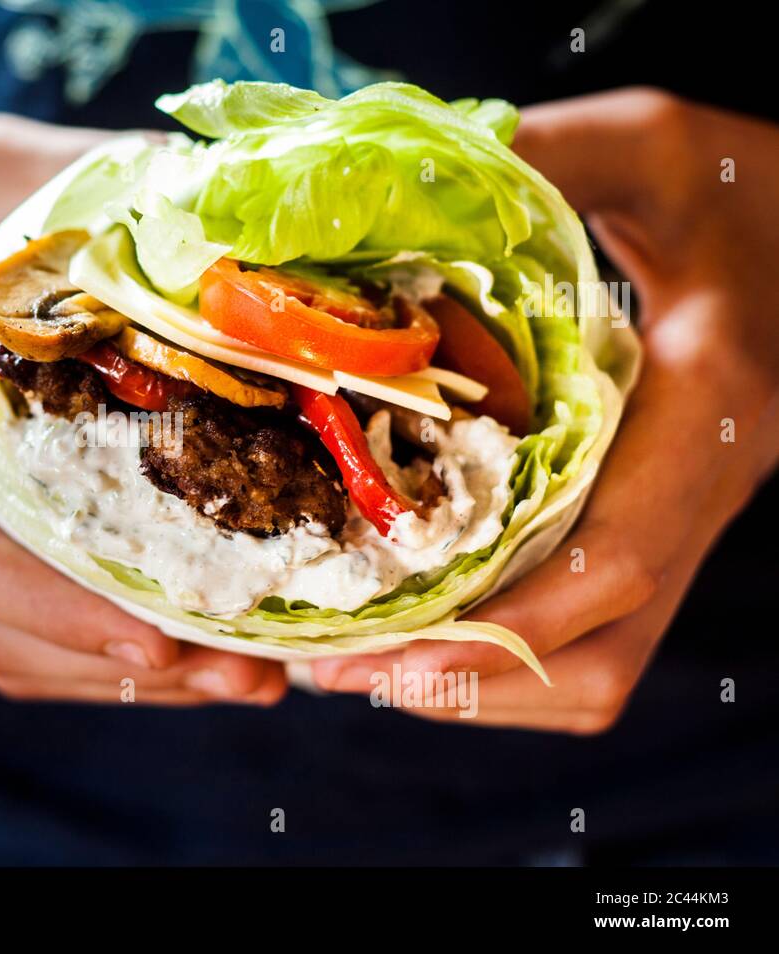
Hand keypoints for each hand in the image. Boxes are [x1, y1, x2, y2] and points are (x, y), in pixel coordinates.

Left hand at [313, 88, 778, 731]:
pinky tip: (416, 626)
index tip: (391, 646)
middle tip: (334, 668)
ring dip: (477, 687)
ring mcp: (680, 524)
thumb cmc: (746, 187)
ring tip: (356, 665)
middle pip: (601, 653)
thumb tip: (396, 186)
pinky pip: (589, 635)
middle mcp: (699, 496)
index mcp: (707, 413)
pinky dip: (501, 657)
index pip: (621, 560)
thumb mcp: (652, 147)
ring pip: (595, 667)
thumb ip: (551, 155)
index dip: (510, 622)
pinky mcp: (652, 527)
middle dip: (465, 680)